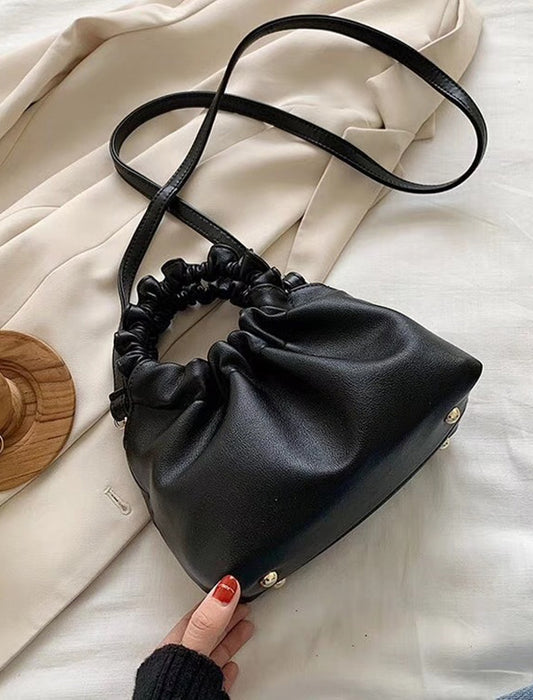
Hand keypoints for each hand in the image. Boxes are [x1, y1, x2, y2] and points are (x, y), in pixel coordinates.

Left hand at [158, 576, 252, 691]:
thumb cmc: (171, 694)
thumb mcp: (192, 649)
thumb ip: (207, 621)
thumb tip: (223, 589)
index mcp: (174, 646)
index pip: (198, 614)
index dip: (217, 600)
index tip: (234, 587)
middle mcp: (181, 662)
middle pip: (208, 632)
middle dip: (227, 617)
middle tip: (244, 605)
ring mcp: (190, 681)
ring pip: (214, 654)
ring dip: (231, 639)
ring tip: (245, 628)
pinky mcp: (200, 697)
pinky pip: (216, 678)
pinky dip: (226, 668)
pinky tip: (231, 666)